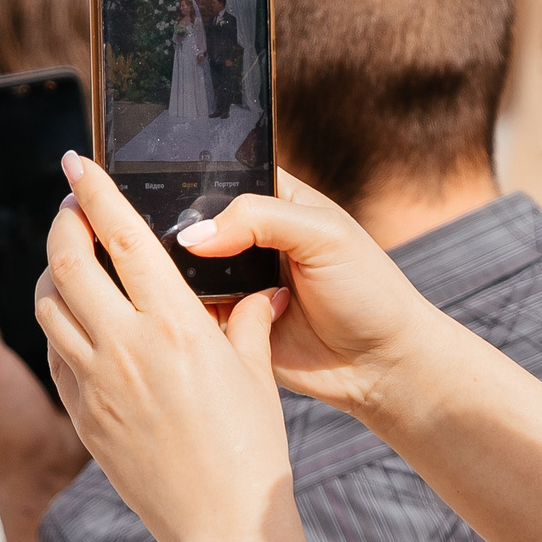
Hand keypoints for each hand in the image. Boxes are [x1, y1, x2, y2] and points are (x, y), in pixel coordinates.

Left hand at [36, 151, 362, 541]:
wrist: (220, 526)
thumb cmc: (251, 450)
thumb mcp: (254, 375)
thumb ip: (244, 320)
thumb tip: (255, 287)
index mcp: (176, 326)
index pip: (123, 237)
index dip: (95, 193)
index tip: (78, 164)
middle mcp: (127, 347)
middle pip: (69, 261)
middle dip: (64, 226)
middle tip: (73, 212)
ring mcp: (96, 382)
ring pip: (49, 306)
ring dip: (53, 275)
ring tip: (72, 266)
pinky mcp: (82, 415)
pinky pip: (56, 354)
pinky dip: (60, 327)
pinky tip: (79, 325)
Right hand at [173, 170, 468, 431]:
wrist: (382, 365)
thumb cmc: (368, 291)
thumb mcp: (324, 236)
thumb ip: (260, 219)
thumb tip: (196, 234)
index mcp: (274, 201)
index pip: (217, 177)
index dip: (189, 184)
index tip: (159, 193)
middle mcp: (251, 240)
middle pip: (193, 226)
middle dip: (177, 236)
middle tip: (160, 243)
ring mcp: (239, 283)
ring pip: (187, 272)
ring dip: (178, 277)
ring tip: (174, 280)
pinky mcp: (234, 324)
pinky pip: (195, 315)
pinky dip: (187, 316)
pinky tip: (188, 314)